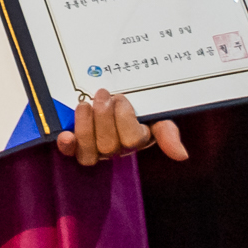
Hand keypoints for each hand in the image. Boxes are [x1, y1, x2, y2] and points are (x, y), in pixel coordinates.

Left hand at [54, 86, 187, 166]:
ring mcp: (94, 148)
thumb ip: (167, 131)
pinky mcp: (75, 144)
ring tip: (84, 104)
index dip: (124, 119)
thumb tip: (181, 155)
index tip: (121, 98)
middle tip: (103, 94)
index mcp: (136, 140)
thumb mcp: (156, 113)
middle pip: (109, 145)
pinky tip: (66, 135)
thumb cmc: (136, 104)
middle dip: (104, 117)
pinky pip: (70, 152)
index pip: (132, 140)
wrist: (110, 92)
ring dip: (85, 126)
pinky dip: (67, 145)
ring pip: (89, 151)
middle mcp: (115, 148)